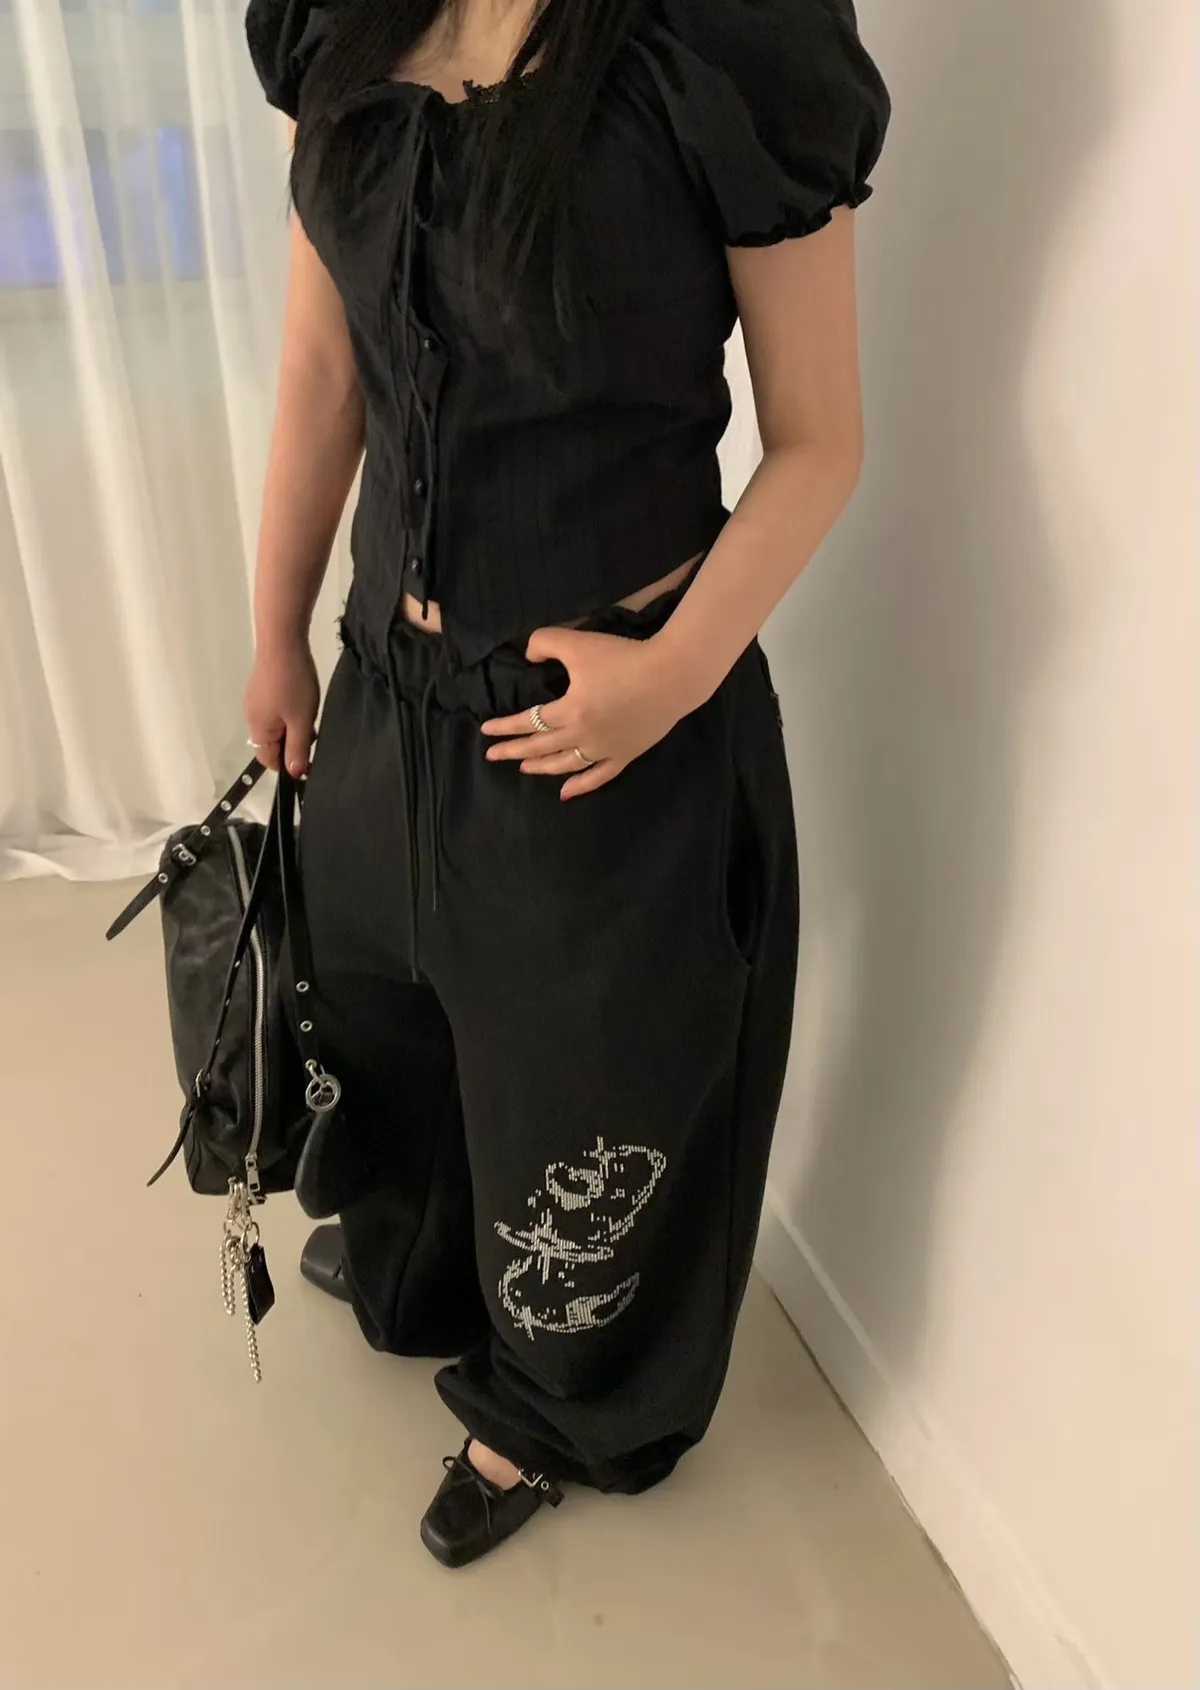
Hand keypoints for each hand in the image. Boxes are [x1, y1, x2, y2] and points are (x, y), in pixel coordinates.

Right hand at [243, 639, 319, 775]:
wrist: (283, 641)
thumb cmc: (293, 683)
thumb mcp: (300, 720)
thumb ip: (297, 748)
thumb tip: (294, 773)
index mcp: (257, 728)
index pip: (268, 759)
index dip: (287, 765)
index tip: (308, 761)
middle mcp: (251, 716)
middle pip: (272, 742)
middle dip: (293, 743)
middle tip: (313, 733)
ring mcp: (255, 700)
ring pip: (276, 725)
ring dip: (293, 726)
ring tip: (310, 714)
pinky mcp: (262, 686)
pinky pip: (276, 709)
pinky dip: (290, 711)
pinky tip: (303, 700)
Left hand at [480, 625, 696, 798]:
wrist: (672, 675)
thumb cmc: (625, 658)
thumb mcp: (579, 643)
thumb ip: (545, 643)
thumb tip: (528, 655)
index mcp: (570, 710)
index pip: (529, 722)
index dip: (505, 727)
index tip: (486, 730)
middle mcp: (583, 736)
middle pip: (540, 748)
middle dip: (513, 751)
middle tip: (493, 755)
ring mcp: (604, 749)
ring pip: (565, 765)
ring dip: (541, 767)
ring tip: (523, 768)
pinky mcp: (625, 755)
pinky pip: (598, 776)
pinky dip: (580, 786)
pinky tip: (565, 793)